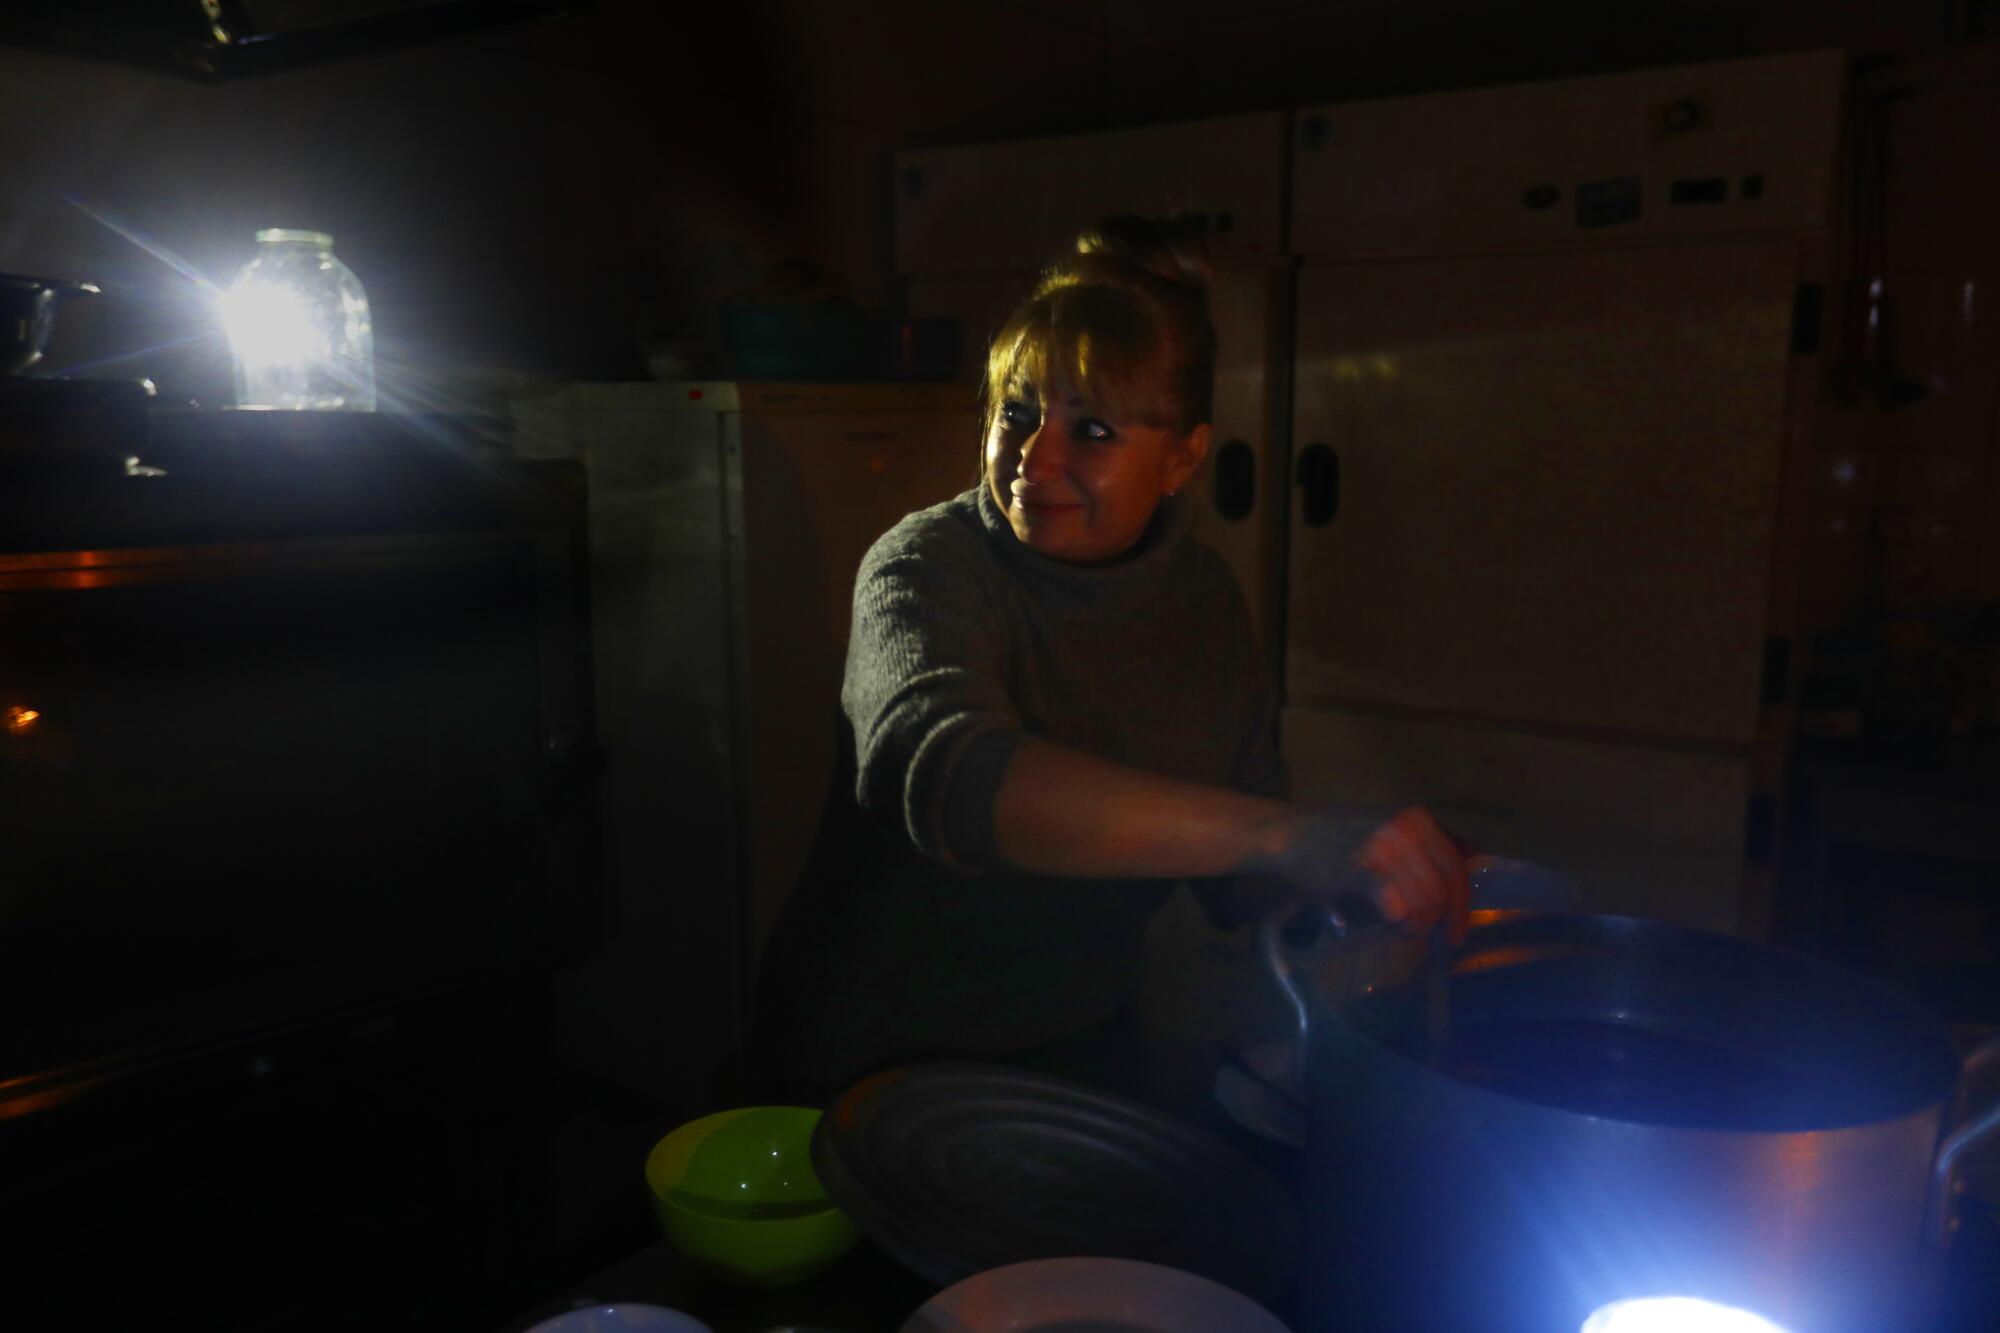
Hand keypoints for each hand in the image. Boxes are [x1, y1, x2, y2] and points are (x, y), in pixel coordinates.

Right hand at [1359, 807, 1470, 943]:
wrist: (1297, 837)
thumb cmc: (1347, 838)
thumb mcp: (1397, 832)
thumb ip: (1434, 841)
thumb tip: (1473, 852)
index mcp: (1420, 821)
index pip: (1455, 868)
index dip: (1461, 904)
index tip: (1457, 931)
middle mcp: (1405, 829)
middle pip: (1441, 888)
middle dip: (1440, 918)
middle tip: (1431, 936)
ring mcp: (1382, 847)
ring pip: (1422, 899)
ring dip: (1419, 923)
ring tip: (1409, 931)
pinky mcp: (1359, 869)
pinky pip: (1395, 903)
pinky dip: (1400, 920)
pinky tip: (1395, 924)